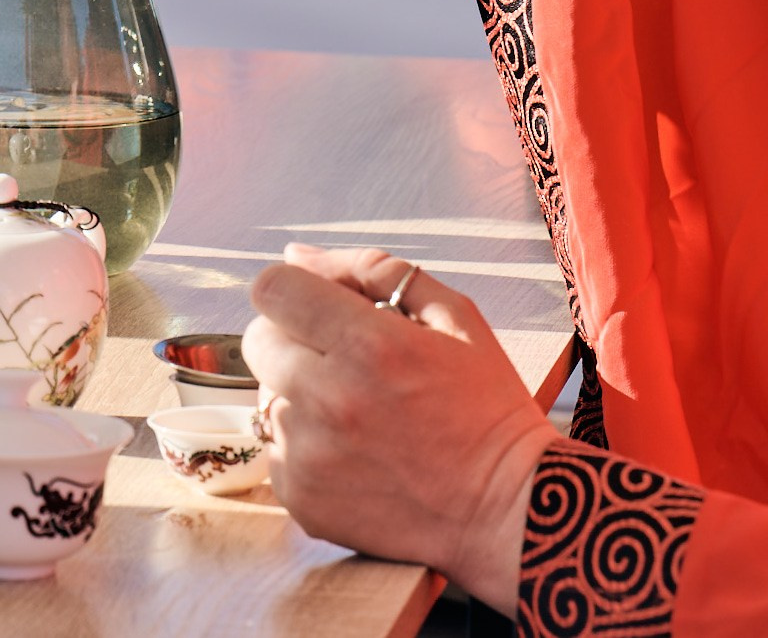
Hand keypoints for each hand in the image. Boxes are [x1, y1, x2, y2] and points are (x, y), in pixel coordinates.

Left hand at [243, 245, 556, 617]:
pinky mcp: (301, 499)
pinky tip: (356, 457)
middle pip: (257, 341)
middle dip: (293, 341)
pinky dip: (305, 451)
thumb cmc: (486, 410)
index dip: (292, 291)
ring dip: (300, 399)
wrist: (509, 513)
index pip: (273, 289)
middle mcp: (328, 399)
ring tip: (359, 417)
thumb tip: (296, 253)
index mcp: (367, 345)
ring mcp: (309, 454)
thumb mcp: (455, 318)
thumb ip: (372, 271)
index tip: (316, 309)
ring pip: (266, 399)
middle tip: (342, 363)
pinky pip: (276, 453)